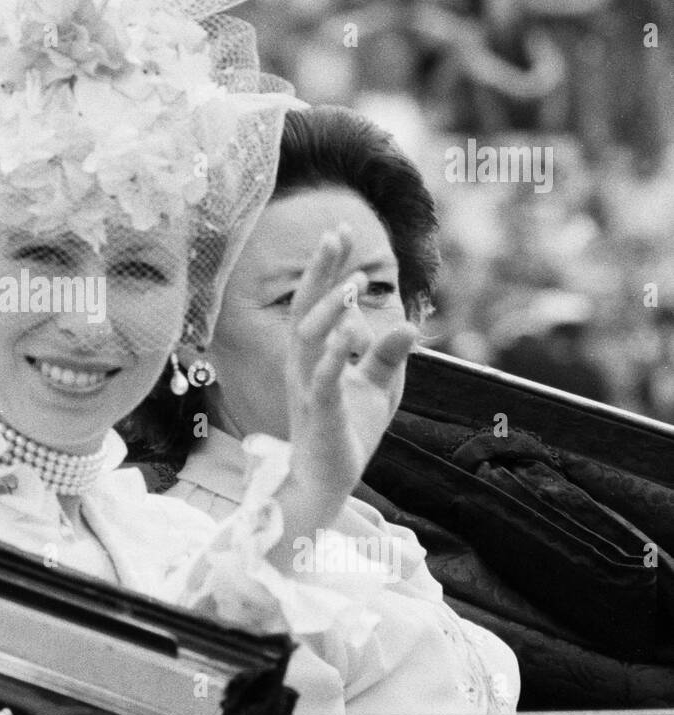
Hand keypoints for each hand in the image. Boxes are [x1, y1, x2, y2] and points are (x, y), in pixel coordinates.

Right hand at [282, 225, 416, 531]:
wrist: (325, 483)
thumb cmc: (345, 433)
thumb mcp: (376, 389)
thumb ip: (388, 356)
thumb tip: (412, 324)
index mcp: (312, 356)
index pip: (315, 302)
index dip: (325, 267)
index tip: (340, 230)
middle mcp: (302, 366)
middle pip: (304, 309)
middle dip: (320, 271)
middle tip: (335, 233)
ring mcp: (307, 389)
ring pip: (308, 340)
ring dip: (328, 309)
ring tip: (353, 282)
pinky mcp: (320, 415)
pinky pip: (322, 381)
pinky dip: (333, 357)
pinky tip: (350, 334)